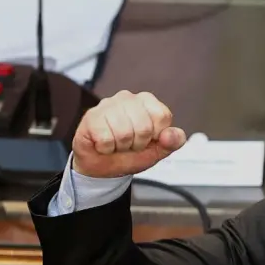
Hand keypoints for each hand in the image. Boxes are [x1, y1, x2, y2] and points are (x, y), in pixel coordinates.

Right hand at [72, 90, 186, 177]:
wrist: (101, 166)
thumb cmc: (129, 154)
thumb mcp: (157, 150)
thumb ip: (172, 142)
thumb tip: (172, 134)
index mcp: (147, 102)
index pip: (162, 116)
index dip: (155, 135)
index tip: (147, 139)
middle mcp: (127, 98)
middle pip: (144, 127)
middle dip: (137, 143)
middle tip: (129, 144)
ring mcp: (107, 105)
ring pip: (124, 133)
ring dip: (121, 146)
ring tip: (116, 144)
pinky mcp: (91, 116)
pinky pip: (106, 138)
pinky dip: (106, 148)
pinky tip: (103, 144)